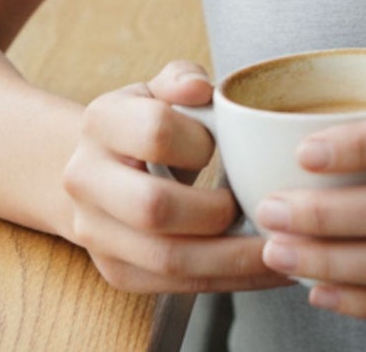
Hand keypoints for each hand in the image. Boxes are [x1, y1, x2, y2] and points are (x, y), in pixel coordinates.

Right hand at [62, 60, 292, 295]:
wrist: (100, 167)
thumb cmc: (146, 120)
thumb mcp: (160, 89)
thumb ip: (181, 79)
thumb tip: (200, 90)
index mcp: (100, 121)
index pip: (154, 131)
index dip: (198, 140)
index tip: (219, 145)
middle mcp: (86, 179)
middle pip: (153, 207)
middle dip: (215, 212)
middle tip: (256, 204)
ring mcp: (95, 231)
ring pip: (166, 259)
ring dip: (231, 258)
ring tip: (279, 247)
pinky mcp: (116, 271)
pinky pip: (173, 287)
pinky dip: (225, 279)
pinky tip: (263, 267)